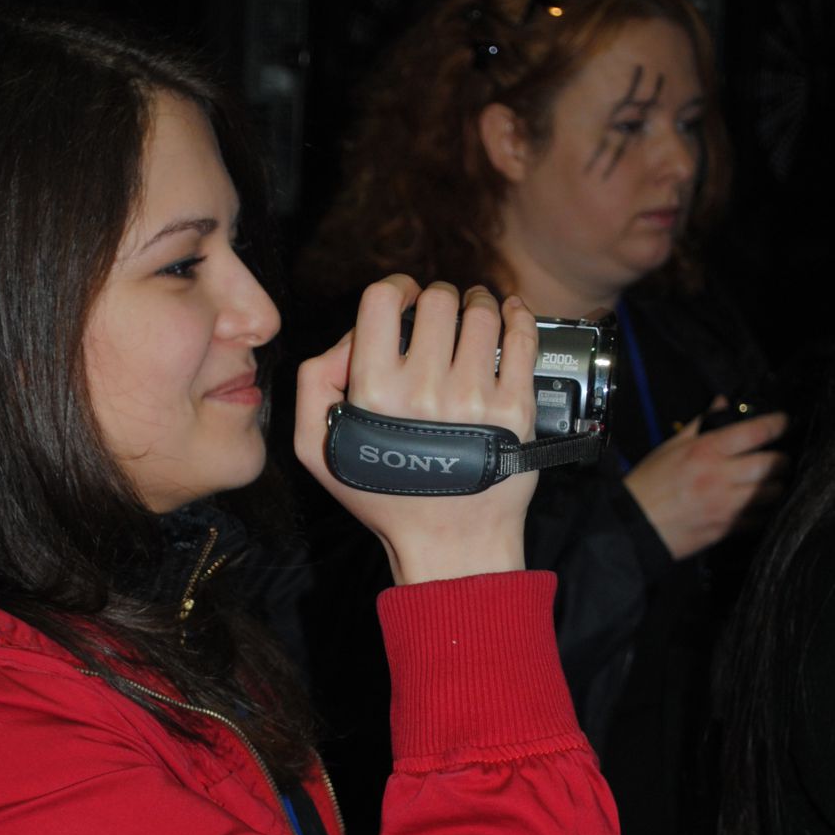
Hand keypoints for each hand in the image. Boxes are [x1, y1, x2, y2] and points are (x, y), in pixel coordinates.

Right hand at [294, 276, 539, 584]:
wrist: (450, 546)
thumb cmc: (386, 499)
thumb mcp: (318, 449)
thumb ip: (312, 383)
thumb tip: (348, 338)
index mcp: (374, 392)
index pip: (383, 300)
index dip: (396, 288)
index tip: (406, 298)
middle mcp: (425, 391)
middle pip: (438, 301)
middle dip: (440, 297)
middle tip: (443, 312)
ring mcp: (475, 399)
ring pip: (481, 314)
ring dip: (479, 302)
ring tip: (477, 312)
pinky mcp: (515, 409)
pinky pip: (522, 339)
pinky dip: (518, 316)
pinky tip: (510, 314)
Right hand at [623, 396, 788, 560]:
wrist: (633, 526)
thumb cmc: (648, 485)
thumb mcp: (670, 447)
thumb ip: (700, 424)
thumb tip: (721, 403)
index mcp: (707, 451)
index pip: (757, 431)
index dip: (778, 423)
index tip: (785, 422)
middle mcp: (721, 476)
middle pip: (773, 463)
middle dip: (782, 459)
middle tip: (779, 459)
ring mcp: (727, 504)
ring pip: (772, 492)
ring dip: (775, 485)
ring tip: (769, 483)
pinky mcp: (727, 527)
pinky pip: (760, 518)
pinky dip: (763, 511)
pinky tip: (757, 506)